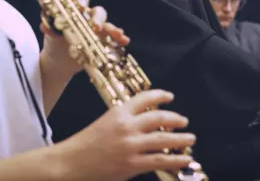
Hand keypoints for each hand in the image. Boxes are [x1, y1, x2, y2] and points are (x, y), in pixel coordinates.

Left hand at [40, 0, 129, 77]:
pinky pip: (113, 37)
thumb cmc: (54, 42)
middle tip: (96, 27)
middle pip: (98, 10)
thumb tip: (44, 25)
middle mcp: (88, 16)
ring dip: (112, 28)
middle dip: (98, 17)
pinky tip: (124, 41)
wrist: (58, 62)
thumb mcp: (51, 35)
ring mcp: (97, 28)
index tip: (81, 6)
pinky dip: (119, 38)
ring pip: (107, 24)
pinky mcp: (103, 40)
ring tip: (116, 34)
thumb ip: (50, 28)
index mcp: (75, 8)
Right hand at [51, 90, 196, 180]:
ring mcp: (130, 145)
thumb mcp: (103, 124)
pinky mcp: (132, 164)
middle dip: (175, 118)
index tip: (169, 96)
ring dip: (181, 139)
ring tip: (190, 139)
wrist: (69, 163)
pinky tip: (185, 158)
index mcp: (118, 112)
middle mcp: (127, 126)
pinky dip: (175, 159)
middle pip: (159, 117)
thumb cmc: (83, 146)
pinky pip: (160, 160)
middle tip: (184, 121)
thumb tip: (145, 125)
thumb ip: (123, 122)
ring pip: (163, 139)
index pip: (144, 98)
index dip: (160, 95)